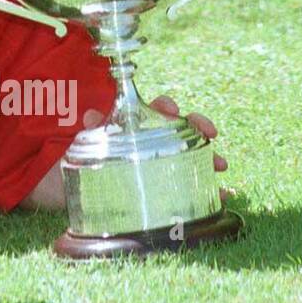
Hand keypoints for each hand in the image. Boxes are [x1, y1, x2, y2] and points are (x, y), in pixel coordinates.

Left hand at [83, 94, 233, 204]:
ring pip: (194, 155)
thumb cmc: (88, 159)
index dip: (167, 106)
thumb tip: (90, 116)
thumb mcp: (88, 143)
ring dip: (210, 157)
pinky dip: (211, 191)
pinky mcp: (169, 189)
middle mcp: (156, 142)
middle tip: (210, 134)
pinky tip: (223, 196)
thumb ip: (92, 131)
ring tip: (220, 165)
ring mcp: (165, 164)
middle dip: (199, 128)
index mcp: (139, 126)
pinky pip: (196, 187)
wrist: (78, 188)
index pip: (156, 109)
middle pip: (183, 129)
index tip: (173, 109)